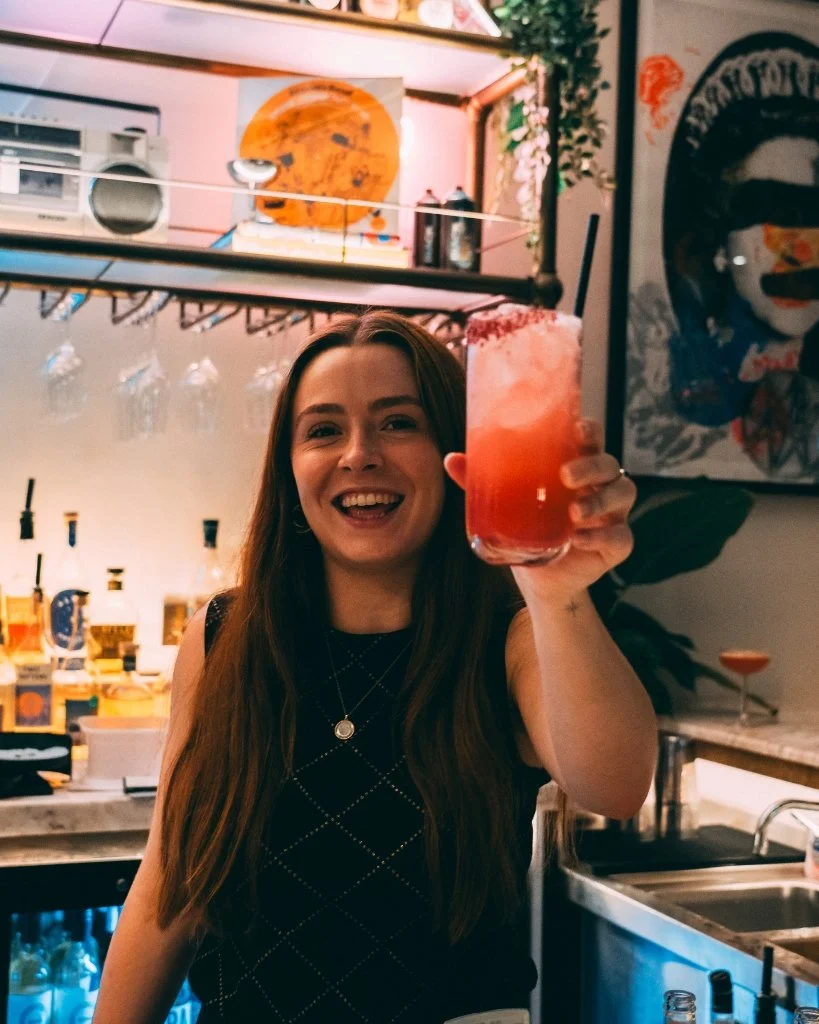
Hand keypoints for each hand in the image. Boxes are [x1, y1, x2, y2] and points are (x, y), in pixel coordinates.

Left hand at [443, 419, 637, 604]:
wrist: (538, 580)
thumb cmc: (526, 531)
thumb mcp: (504, 505)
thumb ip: (482, 482)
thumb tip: (452, 459)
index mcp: (577, 468)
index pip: (591, 440)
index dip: (590, 431)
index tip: (578, 430)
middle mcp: (599, 486)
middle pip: (609, 464)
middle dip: (592, 466)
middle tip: (566, 475)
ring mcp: (612, 515)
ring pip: (624, 493)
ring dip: (600, 501)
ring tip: (574, 511)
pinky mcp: (615, 546)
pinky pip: (621, 537)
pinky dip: (603, 536)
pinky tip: (579, 538)